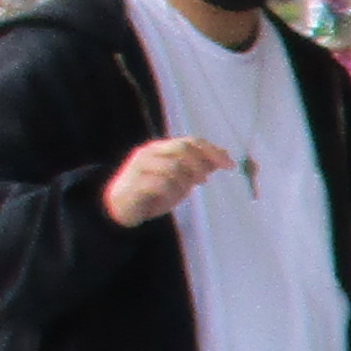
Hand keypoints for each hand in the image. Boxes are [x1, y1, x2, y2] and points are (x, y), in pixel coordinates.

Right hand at [103, 137, 229, 226]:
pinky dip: (171, 192)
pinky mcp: (134, 184)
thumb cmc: (153, 193)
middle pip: (182, 149)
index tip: (230, 165)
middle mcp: (149, 153)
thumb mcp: (180, 180)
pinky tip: (169, 199)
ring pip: (173, 167)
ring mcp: (139, 167)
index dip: (212, 151)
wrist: (120, 209)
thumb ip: (198, 168)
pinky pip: (161, 184)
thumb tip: (224, 156)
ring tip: (181, 193)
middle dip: (200, 164)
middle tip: (204, 181)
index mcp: (161, 148)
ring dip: (184, 182)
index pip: (191, 141)